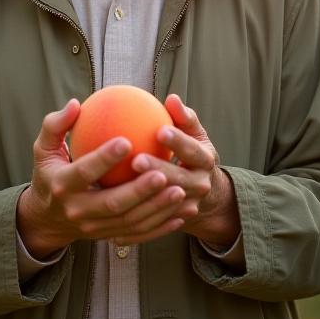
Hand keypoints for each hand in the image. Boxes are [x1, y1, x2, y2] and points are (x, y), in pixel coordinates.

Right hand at [16, 98, 193, 258]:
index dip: (104, 158)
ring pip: (129, 221)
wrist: (47, 218)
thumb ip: (56, 125)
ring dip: (156, 209)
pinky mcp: (107, 238)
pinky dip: (159, 226)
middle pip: (112, 203)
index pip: (84, 172)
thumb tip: (76, 104)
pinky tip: (180, 213)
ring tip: (179, 190)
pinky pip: (137, 234)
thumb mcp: (43, 148)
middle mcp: (78, 211)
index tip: (127, 140)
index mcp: (62, 185)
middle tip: (162, 173)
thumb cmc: (49, 171)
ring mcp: (94, 228)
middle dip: (138, 191)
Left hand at [121, 94, 240, 247]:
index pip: (192, 149)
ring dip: (145, 196)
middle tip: (136, 160)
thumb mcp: (193, 132)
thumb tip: (172, 98)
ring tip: (120, 185)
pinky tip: (113, 207)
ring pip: (166, 203)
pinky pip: (156, 221)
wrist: (206, 188)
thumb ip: (183, 117)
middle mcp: (201, 184)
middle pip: (179, 179)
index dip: (178, 141)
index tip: (159, 130)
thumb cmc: (191, 149)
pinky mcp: (177, 220)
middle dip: (159, 170)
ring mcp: (191, 205)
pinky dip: (137, 215)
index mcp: (205, 159)